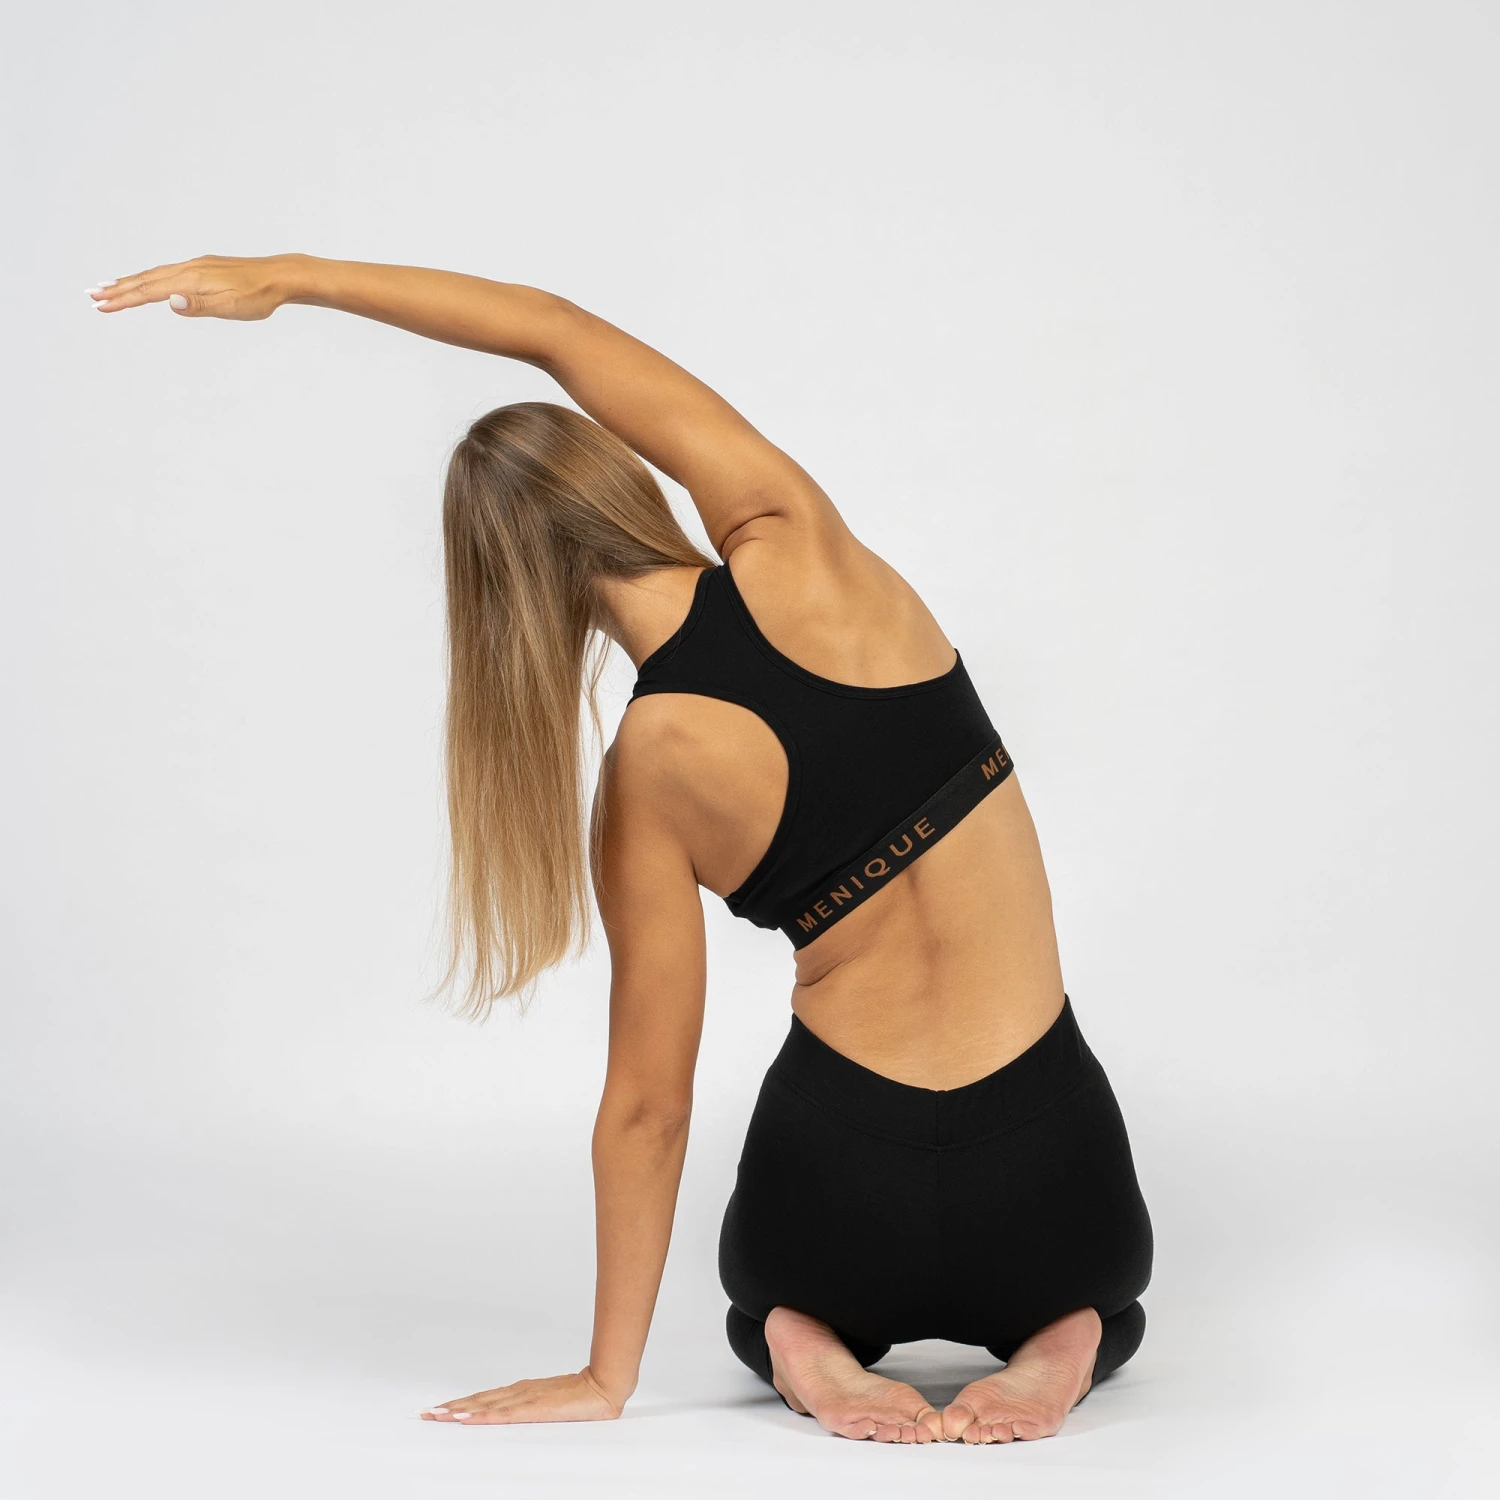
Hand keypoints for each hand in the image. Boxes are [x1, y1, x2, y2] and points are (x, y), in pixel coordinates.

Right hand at [87, 254, 302, 320]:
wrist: (280, 277)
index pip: (150, 292)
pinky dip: (152, 277)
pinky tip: (151, 282)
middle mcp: (189, 269)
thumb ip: (198, 305)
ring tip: (112, 287)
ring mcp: (197, 266)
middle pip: (146, 280)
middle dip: (118, 289)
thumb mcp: (230, 306)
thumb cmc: (258, 296)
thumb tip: (169, 301)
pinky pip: (169, 272)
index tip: (101, 305)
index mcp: (191, 280)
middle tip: (92, 295)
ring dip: (132, 282)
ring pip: (156, 274)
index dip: (124, 300)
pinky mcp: (205, 267)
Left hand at [420, 1367, 624, 1425]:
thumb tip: (515, 1414)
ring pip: (484, 1405)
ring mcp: (524, 1399)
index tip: (438, 1409)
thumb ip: (532, 1408)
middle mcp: (517, 1393)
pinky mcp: (533, 1408)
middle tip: (426, 1413)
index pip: (483, 1399)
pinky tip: (466, 1418)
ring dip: (459, 1411)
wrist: (602, 1386)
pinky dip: (481, 1415)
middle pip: (477, 1401)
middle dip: (450, 1408)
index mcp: (520, 1392)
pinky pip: (501, 1414)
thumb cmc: (580, 1396)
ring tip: (437, 1415)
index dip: (459, 1404)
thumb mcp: (550, 1405)